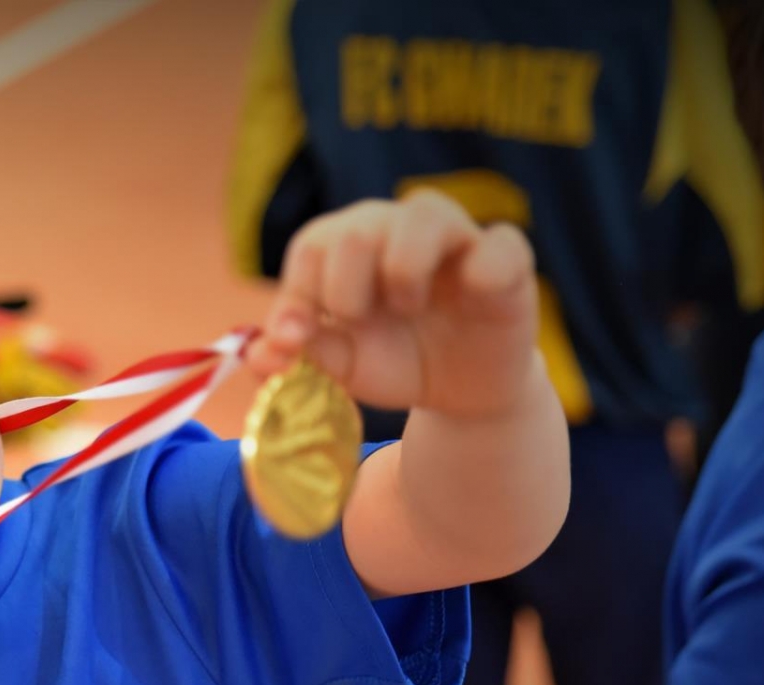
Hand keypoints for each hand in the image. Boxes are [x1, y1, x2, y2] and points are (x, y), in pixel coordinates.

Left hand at [248, 190, 539, 420]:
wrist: (460, 390)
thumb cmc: (394, 359)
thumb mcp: (342, 363)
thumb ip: (301, 355)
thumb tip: (258, 355)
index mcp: (347, 245)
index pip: (311, 246)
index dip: (296, 295)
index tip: (295, 341)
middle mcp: (397, 227)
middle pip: (358, 228)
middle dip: (345, 288)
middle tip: (358, 321)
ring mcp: (454, 237)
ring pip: (423, 215)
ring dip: (404, 271)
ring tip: (409, 307)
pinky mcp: (505, 259)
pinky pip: (500, 245)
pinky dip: (484, 271)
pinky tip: (473, 296)